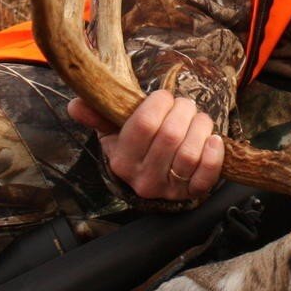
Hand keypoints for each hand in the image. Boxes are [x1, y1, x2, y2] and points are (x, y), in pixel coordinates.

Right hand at [69, 89, 223, 200]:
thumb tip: (76, 106)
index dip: (160, 103)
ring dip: (201, 127)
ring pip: (190, 153)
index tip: (164, 96)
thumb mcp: (113, 129)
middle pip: (170, 135)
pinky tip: (213, 139)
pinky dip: (214, 153)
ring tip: (199, 119)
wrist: (154, 173)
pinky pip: (207, 174)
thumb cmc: (136, 143)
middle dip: (184, 110)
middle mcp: (143, 178)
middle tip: (184, 104)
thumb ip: (96, 115)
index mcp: (121, 160)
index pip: (144, 124)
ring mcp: (167, 189)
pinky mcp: (191, 194)